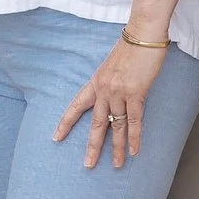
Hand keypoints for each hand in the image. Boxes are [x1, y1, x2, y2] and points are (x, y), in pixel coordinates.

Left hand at [57, 36, 167, 168]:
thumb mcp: (112, 65)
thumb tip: (112, 97)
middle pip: (96, 124)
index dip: (66, 123)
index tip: (56, 137)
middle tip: (88, 165)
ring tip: (116, 165)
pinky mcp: (136, 93)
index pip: (76, 106)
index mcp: (95, 82)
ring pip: (116, 126)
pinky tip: (134, 151)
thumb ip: (109, 82)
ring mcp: (119, 93)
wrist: (143, 34)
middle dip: (92, 146)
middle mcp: (104, 90)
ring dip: (117, 148)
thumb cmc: (130, 47)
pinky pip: (134, 121)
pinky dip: (134, 138)